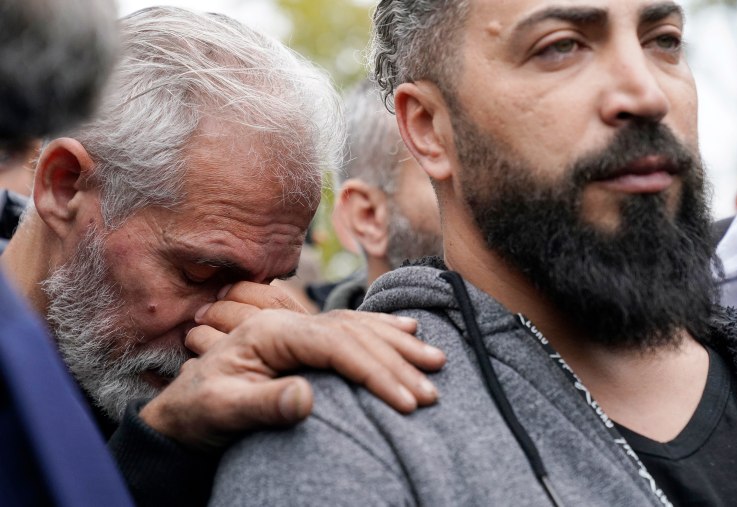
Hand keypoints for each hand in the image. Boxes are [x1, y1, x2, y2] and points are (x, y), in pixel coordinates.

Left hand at [139, 283, 444, 450]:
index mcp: (269, 334)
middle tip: (431, 391)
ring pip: (357, 328)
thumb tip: (306, 397)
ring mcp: (296, 329)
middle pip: (353, 334)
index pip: (334, 345)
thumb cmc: (197, 411)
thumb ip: (261, 405)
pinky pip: (351, 330)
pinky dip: (382, 333)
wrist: (181, 409)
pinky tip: (406, 334)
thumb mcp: (220, 410)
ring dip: (397, 345)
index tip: (405, 400)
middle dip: (395, 362)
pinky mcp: (303, 340)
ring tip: (434, 361)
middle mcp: (286, 324)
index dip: (372, 370)